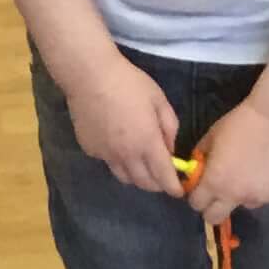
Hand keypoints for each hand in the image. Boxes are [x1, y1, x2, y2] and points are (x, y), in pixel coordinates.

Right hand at [68, 59, 183, 197]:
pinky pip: (108, 163)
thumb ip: (169, 127)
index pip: (164, 177)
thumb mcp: (159, 100)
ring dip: (137, 177)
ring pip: (125, 178)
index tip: (178, 192)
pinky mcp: (91, 150)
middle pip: (144, 183)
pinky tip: (118, 145)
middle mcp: (127, 156)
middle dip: (157, 185)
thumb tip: (170, 149)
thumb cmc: (129, 83)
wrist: (90, 76)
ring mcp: (106, 155)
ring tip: (142, 166)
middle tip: (162, 177)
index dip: (173, 188)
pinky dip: (118, 161)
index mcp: (147, 143)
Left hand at [186, 100, 268, 225]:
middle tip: (220, 192)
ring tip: (250, 173)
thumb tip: (196, 169)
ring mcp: (257, 198)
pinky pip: (262, 197)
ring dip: (241, 195)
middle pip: (214, 218)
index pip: (196, 204)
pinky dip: (260, 188)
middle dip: (212, 208)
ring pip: (242, 205)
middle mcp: (234, 196)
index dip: (197, 196)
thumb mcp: (211, 137)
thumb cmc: (240, 124)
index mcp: (214, 182)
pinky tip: (266, 170)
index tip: (202, 188)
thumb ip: (201, 157)